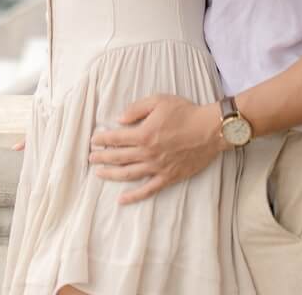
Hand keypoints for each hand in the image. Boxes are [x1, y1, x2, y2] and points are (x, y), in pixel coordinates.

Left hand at [88, 94, 223, 205]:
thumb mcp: (159, 101)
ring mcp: (157, 167)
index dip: (102, 139)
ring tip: (98, 173)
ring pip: (128, 174)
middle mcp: (147, 153)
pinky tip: (122, 200)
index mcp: (143, 134)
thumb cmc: (185, 112)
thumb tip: (119, 119)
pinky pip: (148, 190)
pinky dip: (134, 196)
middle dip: (101, 157)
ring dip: (111, 174)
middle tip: (91, 157)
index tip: (93, 140)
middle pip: (118, 157)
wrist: (210, 130)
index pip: (116, 138)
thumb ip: (136, 109)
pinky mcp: (168, 177)